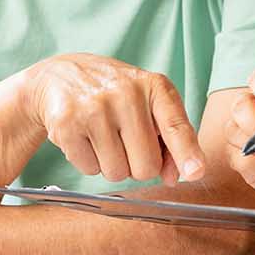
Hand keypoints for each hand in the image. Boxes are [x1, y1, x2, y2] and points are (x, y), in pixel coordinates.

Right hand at [19, 54, 204, 183]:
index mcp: (154, 86)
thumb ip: (169, 139)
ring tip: (103, 137)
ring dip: (112, 164)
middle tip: (124, 142)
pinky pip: (90, 169)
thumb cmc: (113, 94)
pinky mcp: (67, 124)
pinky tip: (84, 138)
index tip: (195, 172)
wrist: (59, 76)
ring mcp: (94, 108)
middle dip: (137, 165)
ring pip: (117, 173)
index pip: (176, 125)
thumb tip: (173, 178)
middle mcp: (126, 93)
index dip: (186, 152)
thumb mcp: (147, 103)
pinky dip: (89, 162)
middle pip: (147, 166)